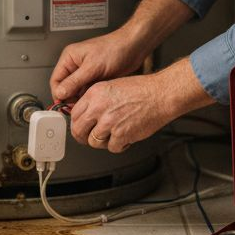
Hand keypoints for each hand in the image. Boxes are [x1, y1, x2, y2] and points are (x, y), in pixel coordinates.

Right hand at [49, 0, 196, 101]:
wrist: (134, 47)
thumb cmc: (115, 49)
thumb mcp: (92, 67)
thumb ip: (75, 81)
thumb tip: (60, 93)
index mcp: (70, 57)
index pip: (56, 80)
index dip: (58, 94)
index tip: (63, 105)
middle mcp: (76, 65)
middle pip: (65, 87)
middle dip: (70, 98)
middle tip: (77, 108)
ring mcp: (86, 72)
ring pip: (77, 91)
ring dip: (81, 98)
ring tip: (87, 103)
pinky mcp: (95, 78)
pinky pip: (87, 91)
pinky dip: (89, 97)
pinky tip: (94, 100)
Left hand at [70, 59, 214, 152]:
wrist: (161, 95)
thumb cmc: (141, 90)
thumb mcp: (111, 86)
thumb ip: (95, 101)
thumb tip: (85, 116)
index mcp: (94, 94)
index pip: (74, 114)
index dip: (77, 124)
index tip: (81, 128)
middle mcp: (99, 107)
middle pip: (79, 130)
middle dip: (84, 137)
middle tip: (90, 138)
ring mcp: (109, 122)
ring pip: (94, 142)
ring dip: (103, 142)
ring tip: (114, 135)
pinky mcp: (121, 134)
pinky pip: (112, 148)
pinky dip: (120, 145)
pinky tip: (126, 137)